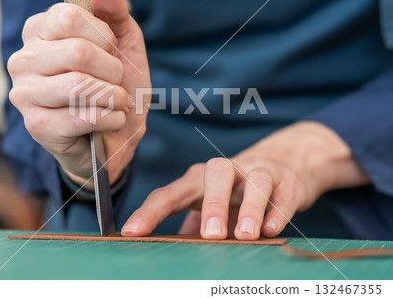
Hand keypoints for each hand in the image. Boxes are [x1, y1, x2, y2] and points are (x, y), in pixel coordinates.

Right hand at [8, 0, 149, 185]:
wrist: (116, 133)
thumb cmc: (117, 84)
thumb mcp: (124, 43)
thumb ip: (115, 12)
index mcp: (39, 32)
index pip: (70, 17)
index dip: (104, 36)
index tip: (111, 50)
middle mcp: (23, 59)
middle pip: (77, 51)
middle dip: (112, 70)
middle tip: (116, 81)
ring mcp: (24, 94)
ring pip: (79, 86)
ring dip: (113, 96)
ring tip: (115, 101)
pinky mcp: (37, 126)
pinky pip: (83, 116)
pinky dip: (111, 119)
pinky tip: (110, 120)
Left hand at [122, 121, 368, 238]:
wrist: (281, 167)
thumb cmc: (234, 193)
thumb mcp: (208, 206)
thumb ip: (191, 226)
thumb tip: (165, 251)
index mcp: (199, 179)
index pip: (171, 192)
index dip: (150, 211)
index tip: (131, 232)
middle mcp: (227, 171)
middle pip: (215, 173)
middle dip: (212, 203)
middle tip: (210, 235)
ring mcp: (258, 172)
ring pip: (255, 181)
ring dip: (249, 207)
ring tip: (244, 235)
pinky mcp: (287, 181)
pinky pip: (283, 193)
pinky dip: (277, 211)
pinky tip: (271, 230)